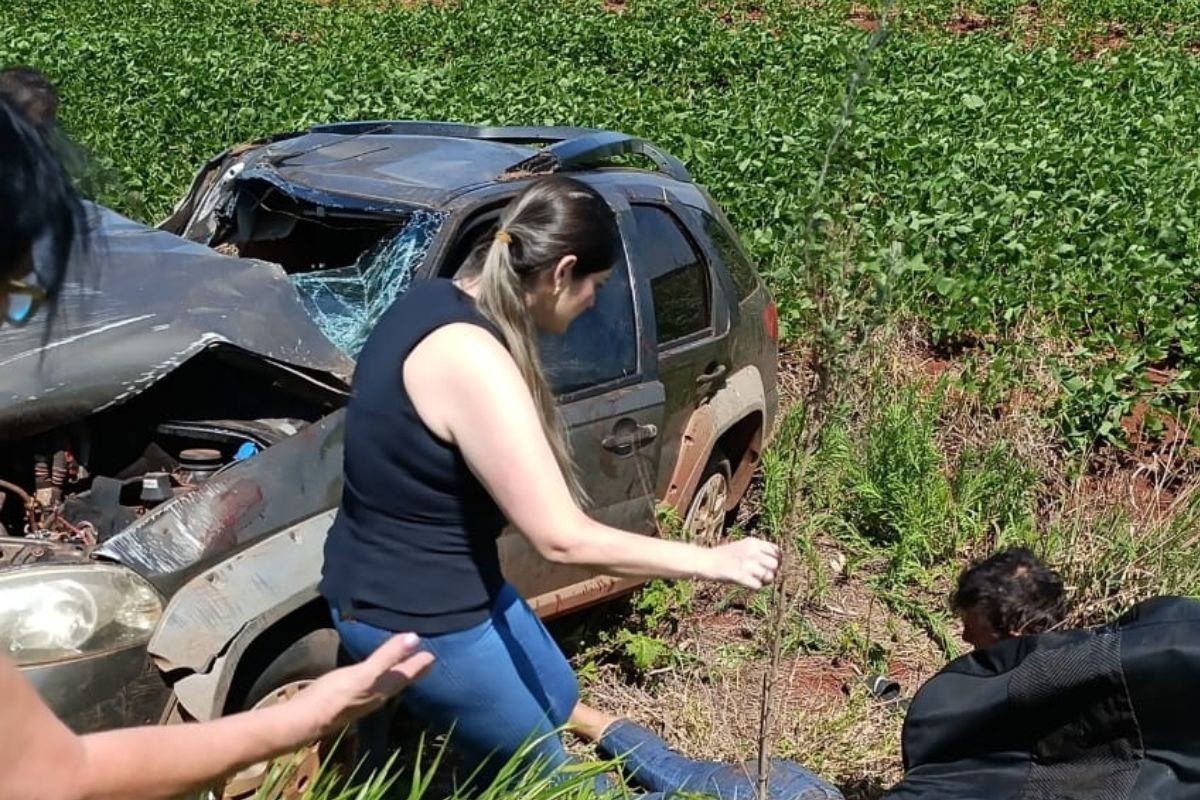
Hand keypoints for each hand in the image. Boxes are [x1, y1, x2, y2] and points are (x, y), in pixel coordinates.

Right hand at [294, 633, 434, 736]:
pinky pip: (373, 682)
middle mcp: (379, 695)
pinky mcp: (350, 697)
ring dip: (399, 670)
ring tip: (405, 661)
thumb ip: (388, 657)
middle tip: (427, 656)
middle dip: (414, 667)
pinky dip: (381, 673)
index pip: (411, 673)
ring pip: (389, 682)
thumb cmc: (336, 695)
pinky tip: (374, 672)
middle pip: (402, 679)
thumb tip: (415, 638)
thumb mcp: (365, 673)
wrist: (306, 718)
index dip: (422, 662)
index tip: (435, 651)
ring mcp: (364, 698)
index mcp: (385, 688)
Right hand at [701, 537, 780, 588]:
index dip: (778, 560)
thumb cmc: (724, 555)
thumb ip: (758, 550)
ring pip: (768, 576)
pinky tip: (750, 585)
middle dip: (772, 572)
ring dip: (765, 581)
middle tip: (765, 577)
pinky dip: (756, 587)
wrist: (706, 560)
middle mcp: (751, 551)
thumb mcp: (743, 546)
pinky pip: (758, 585)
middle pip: (774, 564)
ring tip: (757, 581)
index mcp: (753, 542)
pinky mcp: (739, 576)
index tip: (772, 566)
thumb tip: (776, 562)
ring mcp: (745, 563)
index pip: (776, 551)